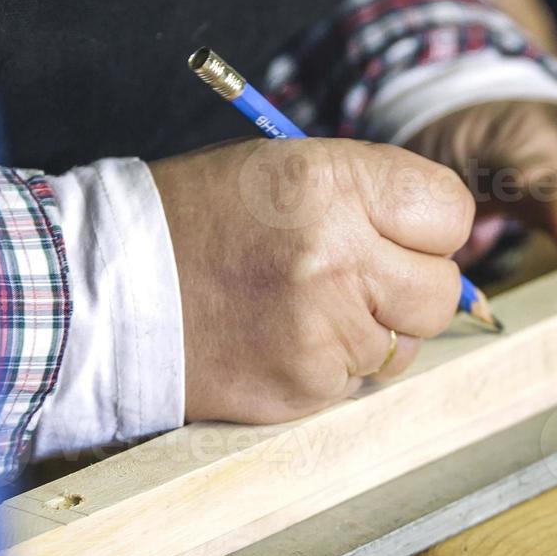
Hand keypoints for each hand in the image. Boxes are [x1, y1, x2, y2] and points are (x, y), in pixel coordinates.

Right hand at [150, 139, 471, 423]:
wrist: (106, 287)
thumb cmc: (198, 219)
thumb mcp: (282, 170)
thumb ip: (366, 198)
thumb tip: (440, 239)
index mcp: (332, 184)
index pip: (449, 211)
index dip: (429, 225)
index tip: (402, 232)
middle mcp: (338, 256)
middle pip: (440, 289)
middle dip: (411, 286)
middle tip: (359, 276)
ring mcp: (323, 328)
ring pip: (403, 343)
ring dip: (372, 331)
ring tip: (305, 306)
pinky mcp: (305, 385)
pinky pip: (357, 380)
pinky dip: (331, 366)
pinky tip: (282, 338)